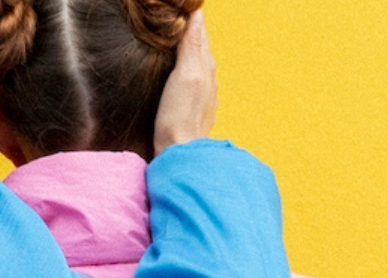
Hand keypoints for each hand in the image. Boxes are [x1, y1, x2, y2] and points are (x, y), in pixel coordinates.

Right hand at [153, 10, 217, 155]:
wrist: (179, 154)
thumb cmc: (179, 116)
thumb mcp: (185, 75)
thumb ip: (191, 47)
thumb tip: (197, 18)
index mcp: (206, 69)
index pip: (200, 37)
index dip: (193, 24)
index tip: (185, 10)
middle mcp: (208, 82)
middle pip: (200, 52)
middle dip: (192, 37)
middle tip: (181, 22)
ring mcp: (202, 99)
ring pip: (197, 68)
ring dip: (190, 55)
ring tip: (179, 44)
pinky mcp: (194, 112)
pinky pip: (192, 85)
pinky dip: (186, 73)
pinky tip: (179, 77)